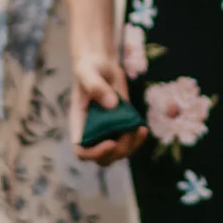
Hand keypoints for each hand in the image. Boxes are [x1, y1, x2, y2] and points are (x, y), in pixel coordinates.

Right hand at [71, 33, 146, 164]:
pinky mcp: (120, 124)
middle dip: (118, 152)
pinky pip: (128, 141)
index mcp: (79, 123)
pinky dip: (137, 139)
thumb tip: (112, 105)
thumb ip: (96, 86)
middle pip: (102, 158)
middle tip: (128, 132)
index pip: (81, 151)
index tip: (111, 142)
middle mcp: (92, 131)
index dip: (95, 153)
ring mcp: (107, 129)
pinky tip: (143, 128)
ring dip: (130, 147)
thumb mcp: (89, 72)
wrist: (101, 64)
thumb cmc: (89, 67)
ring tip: (139, 129)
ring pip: (118, 153)